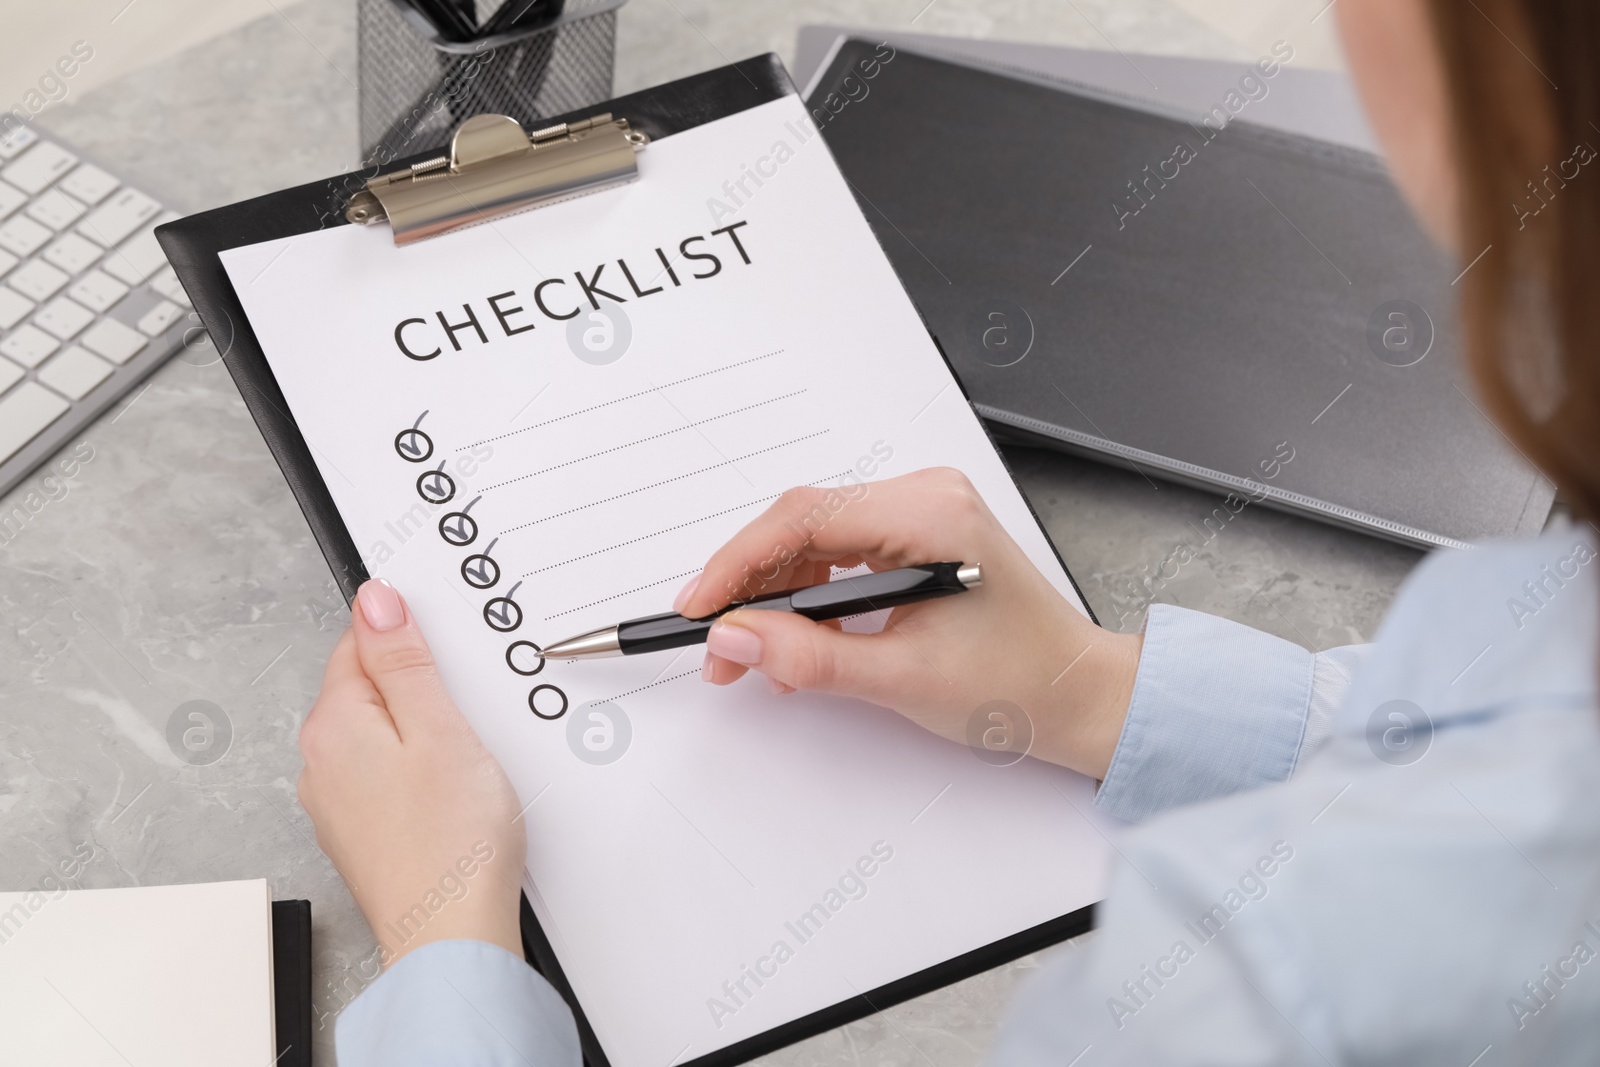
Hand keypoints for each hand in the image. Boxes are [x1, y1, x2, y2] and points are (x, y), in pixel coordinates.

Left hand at [298, 579, 524, 966]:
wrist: (453, 937)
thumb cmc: (452, 844)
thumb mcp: (440, 729)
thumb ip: (404, 661)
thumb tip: (375, 601)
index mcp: (332, 727)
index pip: (357, 644)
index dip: (408, 637)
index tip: (446, 655)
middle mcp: (320, 764)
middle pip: (368, 690)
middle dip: (418, 690)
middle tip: (466, 718)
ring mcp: (336, 804)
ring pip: (382, 736)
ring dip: (422, 736)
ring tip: (465, 765)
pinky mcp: (361, 833)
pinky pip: (388, 778)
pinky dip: (420, 776)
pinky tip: (454, 796)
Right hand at [679, 468, 1140, 779]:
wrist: (1074, 694)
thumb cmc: (1017, 682)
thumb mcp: (902, 679)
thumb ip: (809, 657)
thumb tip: (734, 637)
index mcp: (929, 515)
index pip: (804, 519)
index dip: (737, 563)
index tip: (699, 609)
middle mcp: (925, 496)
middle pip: (803, 524)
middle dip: (752, 586)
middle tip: (719, 647)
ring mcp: (922, 510)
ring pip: (815, 538)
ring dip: (776, 594)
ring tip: (756, 655)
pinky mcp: (917, 534)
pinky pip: (840, 551)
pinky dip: (809, 593)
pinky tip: (798, 640)